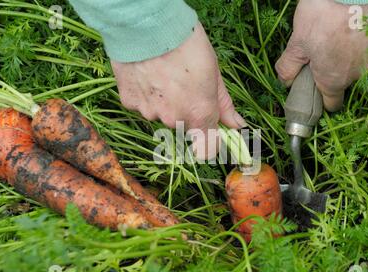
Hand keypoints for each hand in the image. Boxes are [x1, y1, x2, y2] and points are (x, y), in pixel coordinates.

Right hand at [111, 22, 245, 159]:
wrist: (148, 24)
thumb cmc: (187, 43)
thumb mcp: (214, 72)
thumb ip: (224, 104)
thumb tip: (237, 125)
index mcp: (200, 113)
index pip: (206, 151)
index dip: (208, 143)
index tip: (208, 132)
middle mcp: (174, 120)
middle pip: (182, 126)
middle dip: (184, 111)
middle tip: (182, 84)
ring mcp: (150, 113)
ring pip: (160, 114)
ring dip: (163, 101)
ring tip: (162, 73)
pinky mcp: (130, 103)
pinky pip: (141, 104)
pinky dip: (144, 93)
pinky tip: (146, 73)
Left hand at [275, 0, 367, 110]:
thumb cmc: (322, 18)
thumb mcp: (296, 44)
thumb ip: (288, 68)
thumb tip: (285, 82)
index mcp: (334, 81)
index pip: (331, 105)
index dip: (319, 100)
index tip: (309, 89)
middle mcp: (354, 74)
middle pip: (339, 85)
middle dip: (325, 76)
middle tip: (312, 58)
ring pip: (349, 68)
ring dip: (338, 61)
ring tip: (325, 41)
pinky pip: (358, 53)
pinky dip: (349, 48)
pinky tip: (338, 33)